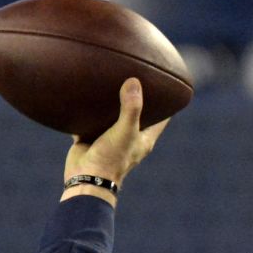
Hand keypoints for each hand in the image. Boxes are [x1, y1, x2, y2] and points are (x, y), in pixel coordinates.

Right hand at [61, 78, 169, 201]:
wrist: (85, 178)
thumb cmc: (111, 158)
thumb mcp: (125, 130)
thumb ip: (131, 108)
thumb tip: (134, 81)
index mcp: (144, 138)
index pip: (162, 118)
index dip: (166, 103)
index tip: (167, 84)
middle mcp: (129, 137)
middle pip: (138, 114)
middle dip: (138, 97)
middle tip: (137, 74)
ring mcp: (110, 138)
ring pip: (113, 115)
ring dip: (113, 101)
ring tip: (113, 78)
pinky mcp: (92, 137)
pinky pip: (92, 119)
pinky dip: (91, 108)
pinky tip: (88, 92)